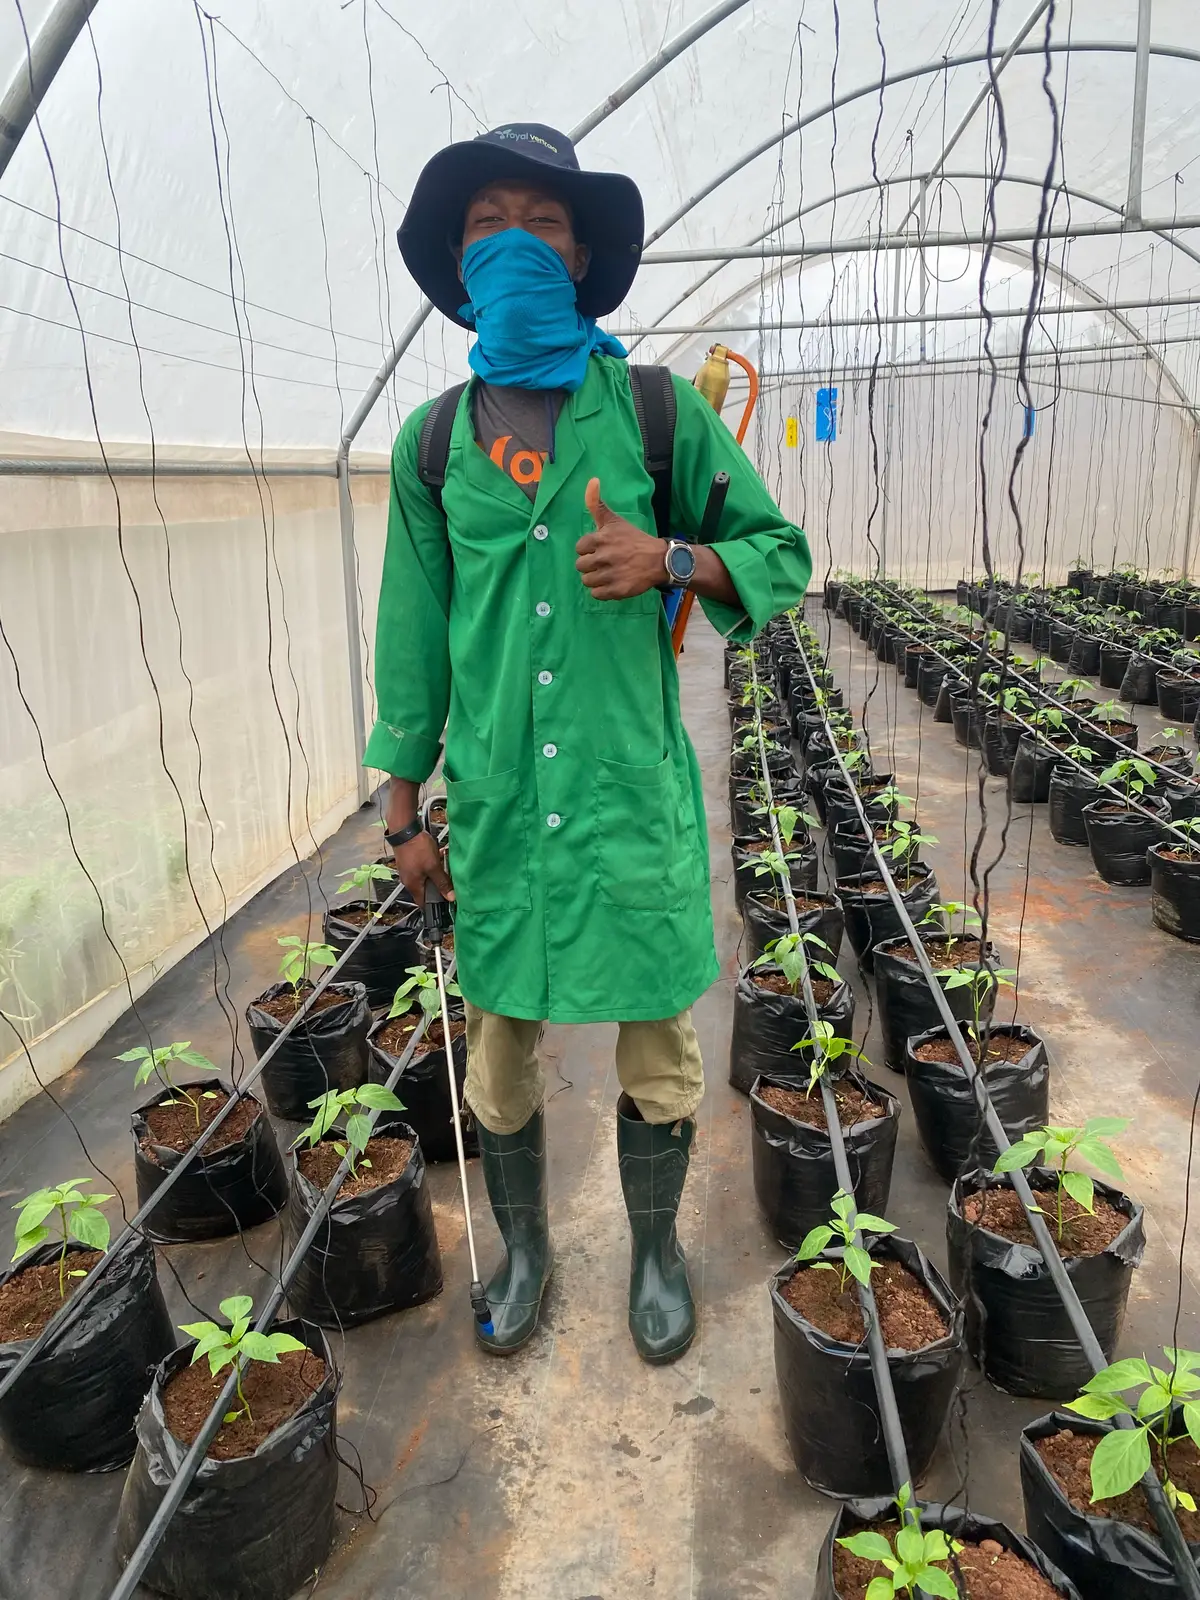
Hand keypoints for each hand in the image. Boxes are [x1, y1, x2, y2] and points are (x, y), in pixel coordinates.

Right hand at [392, 831, 454, 904]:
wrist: (404, 829)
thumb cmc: (417, 848)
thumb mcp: (433, 867)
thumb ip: (442, 883)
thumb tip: (450, 897)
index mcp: (413, 885)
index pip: (423, 903)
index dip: (435, 904)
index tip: (446, 902)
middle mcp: (408, 880)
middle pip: (426, 889)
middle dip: (438, 886)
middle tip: (449, 882)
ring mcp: (408, 870)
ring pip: (425, 876)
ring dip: (435, 872)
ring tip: (443, 865)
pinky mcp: (409, 860)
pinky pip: (422, 866)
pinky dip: (430, 863)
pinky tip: (437, 855)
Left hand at [575, 477, 665, 599]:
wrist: (660, 560)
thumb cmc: (635, 539)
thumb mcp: (615, 521)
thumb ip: (598, 504)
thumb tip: (592, 480)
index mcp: (601, 538)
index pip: (579, 548)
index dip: (588, 550)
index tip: (600, 550)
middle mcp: (604, 556)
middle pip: (581, 566)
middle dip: (591, 565)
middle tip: (605, 563)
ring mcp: (610, 574)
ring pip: (587, 581)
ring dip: (595, 579)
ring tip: (608, 573)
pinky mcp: (616, 590)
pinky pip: (597, 594)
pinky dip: (603, 591)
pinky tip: (613, 583)